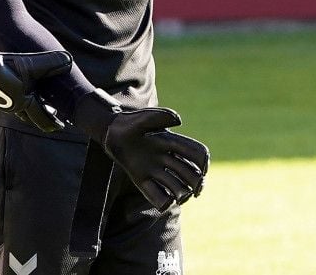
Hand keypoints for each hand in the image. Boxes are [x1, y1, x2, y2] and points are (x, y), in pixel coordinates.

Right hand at [1, 53, 71, 131]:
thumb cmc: (7, 68)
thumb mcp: (31, 64)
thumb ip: (51, 63)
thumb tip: (68, 60)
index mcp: (25, 102)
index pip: (42, 116)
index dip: (52, 122)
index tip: (60, 127)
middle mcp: (15, 107)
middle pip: (31, 118)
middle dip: (42, 120)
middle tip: (51, 124)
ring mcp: (3, 105)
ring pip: (20, 113)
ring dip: (29, 113)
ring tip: (35, 110)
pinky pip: (10, 105)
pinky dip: (18, 104)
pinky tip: (16, 97)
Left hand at [73, 90, 209, 212]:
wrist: (111, 133)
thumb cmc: (130, 123)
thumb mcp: (145, 117)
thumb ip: (162, 115)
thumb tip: (180, 121)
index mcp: (173, 143)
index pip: (198, 153)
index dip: (204, 163)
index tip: (203, 171)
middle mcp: (168, 159)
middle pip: (192, 175)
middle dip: (197, 183)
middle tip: (195, 190)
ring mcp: (156, 171)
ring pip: (178, 188)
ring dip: (182, 194)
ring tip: (179, 197)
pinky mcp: (143, 181)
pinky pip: (158, 196)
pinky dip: (163, 200)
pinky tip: (162, 199)